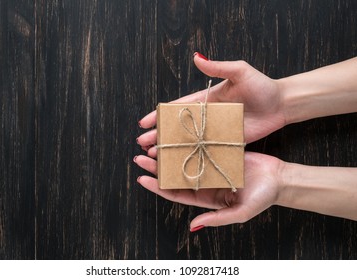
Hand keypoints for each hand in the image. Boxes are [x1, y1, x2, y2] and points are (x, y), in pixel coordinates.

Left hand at [134, 152, 282, 229]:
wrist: (280, 179)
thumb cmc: (262, 198)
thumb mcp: (240, 213)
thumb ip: (217, 219)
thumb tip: (193, 225)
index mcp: (205, 197)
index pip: (175, 193)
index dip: (158, 187)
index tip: (142, 179)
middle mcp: (204, 181)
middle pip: (175, 175)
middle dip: (156, 168)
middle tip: (141, 158)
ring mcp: (210, 166)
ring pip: (183, 160)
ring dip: (168, 154)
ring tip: (152, 146)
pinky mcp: (219, 152)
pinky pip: (199, 147)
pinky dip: (187, 142)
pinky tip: (176, 136)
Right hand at [137, 54, 285, 157]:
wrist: (282, 104)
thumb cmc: (261, 86)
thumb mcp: (240, 71)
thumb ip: (218, 66)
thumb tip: (196, 57)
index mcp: (206, 99)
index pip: (177, 107)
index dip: (159, 115)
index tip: (143, 122)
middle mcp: (208, 116)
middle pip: (178, 126)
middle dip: (160, 134)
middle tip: (142, 143)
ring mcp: (216, 131)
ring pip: (189, 140)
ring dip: (172, 147)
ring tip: (155, 156)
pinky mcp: (227, 142)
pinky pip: (207, 150)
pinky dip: (193, 156)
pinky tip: (181, 164)